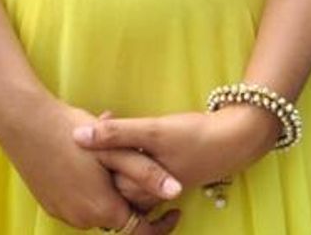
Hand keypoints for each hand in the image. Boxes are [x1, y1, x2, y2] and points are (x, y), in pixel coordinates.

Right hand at [0, 89, 177, 231]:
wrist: (24, 125)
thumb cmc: (72, 133)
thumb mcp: (115, 149)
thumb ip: (147, 173)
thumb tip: (176, 192)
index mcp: (102, 209)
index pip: (140, 231)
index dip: (161, 224)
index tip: (175, 208)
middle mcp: (82, 220)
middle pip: (119, 217)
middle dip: (132, 195)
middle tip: (136, 161)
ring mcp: (64, 214)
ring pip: (100, 208)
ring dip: (110, 187)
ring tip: (110, 152)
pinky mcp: (51, 204)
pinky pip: (80, 203)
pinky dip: (91, 187)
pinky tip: (88, 157)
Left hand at [74, 105, 280, 192]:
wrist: (232, 141)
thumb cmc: (193, 136)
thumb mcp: (154, 130)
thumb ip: (117, 132)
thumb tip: (77, 135)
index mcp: (135, 183)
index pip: (100, 168)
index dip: (94, 141)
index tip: (97, 117)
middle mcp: (141, 193)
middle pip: (110, 175)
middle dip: (104, 149)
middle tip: (104, 119)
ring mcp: (153, 190)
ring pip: (123, 177)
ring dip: (117, 154)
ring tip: (114, 130)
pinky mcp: (164, 183)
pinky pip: (138, 177)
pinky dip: (131, 160)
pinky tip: (133, 144)